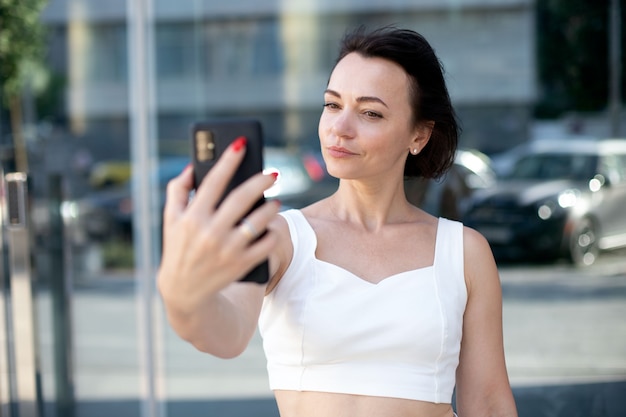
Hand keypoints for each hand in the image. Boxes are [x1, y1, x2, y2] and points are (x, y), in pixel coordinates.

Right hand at [157, 138, 280, 314]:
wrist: (184, 292)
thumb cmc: (178, 248)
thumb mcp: (170, 220)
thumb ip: (178, 190)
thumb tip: (194, 165)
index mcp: (191, 217)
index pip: (213, 182)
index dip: (227, 160)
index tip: (241, 143)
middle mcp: (209, 232)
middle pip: (240, 199)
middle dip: (259, 181)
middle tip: (273, 173)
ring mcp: (226, 250)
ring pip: (256, 222)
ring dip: (269, 208)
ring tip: (275, 200)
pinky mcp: (240, 265)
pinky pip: (264, 245)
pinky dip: (271, 234)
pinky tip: (272, 226)